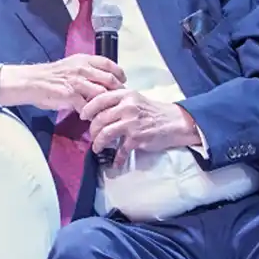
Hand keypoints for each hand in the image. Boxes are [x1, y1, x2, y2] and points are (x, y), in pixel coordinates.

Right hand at [0, 55, 125, 111]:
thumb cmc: (50, 76)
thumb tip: (101, 81)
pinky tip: (91, 117)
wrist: (32, 82)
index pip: (109, 64)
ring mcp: (78, 82)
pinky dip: (92, 113)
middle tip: (119, 100)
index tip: (123, 81)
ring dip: (107, 104)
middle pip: (110, 79)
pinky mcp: (71, 95)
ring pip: (102, 93)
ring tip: (108, 111)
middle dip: (118, 91)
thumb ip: (86, 72)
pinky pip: (88, 106)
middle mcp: (83, 69)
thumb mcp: (71, 66)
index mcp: (84, 60)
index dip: (119, 73)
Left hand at [80, 89, 201, 167]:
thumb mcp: (135, 99)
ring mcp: (131, 123)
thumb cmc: (153, 111)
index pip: (99, 99)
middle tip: (92, 136)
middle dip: (92, 130)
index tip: (83, 116)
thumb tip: (97, 110)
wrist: (175, 122)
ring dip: (98, 144)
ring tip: (97, 148)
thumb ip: (118, 101)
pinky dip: (117, 159)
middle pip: (99, 119)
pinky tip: (115, 162)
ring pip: (105, 134)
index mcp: (126, 95)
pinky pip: (120, 150)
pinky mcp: (137, 138)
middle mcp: (127, 107)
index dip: (88, 109)